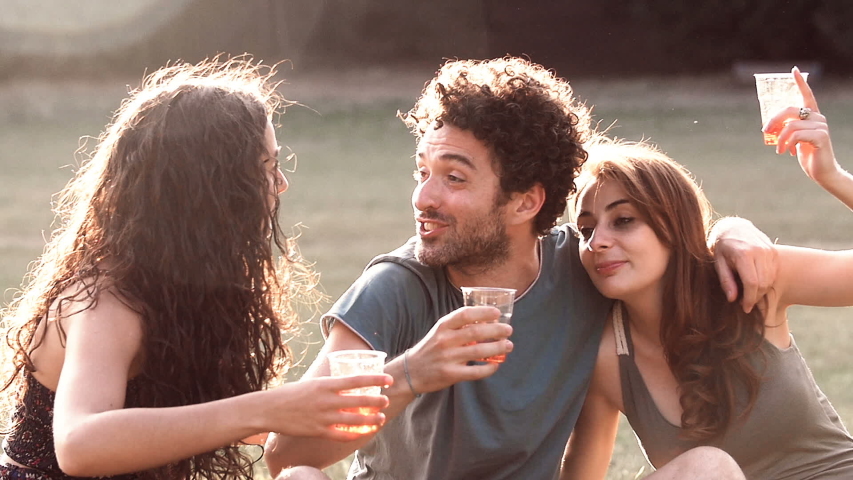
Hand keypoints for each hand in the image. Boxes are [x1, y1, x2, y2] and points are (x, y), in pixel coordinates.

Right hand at [265, 374, 391, 441]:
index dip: (375, 380)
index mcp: (326, 384)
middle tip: (386, 400)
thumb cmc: (291, 394)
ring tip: (381, 418)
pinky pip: (342, 434)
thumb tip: (348, 385)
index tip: (389, 380)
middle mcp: (327, 400)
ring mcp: (324, 417)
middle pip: (360, 400)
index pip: (357, 380)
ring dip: (371, 420)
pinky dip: (356, 434)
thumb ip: (330, 386)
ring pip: (355, 419)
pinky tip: (364, 433)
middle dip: (377, 401)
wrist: (270, 409)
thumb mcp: (313, 383)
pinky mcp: (318, 431)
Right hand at [405, 306, 512, 393]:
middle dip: (496, 330)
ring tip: (508, 345)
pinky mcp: (451, 375)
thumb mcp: (439, 331)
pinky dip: (489, 368)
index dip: (483, 312)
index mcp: (442, 326)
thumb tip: (487, 320)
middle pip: (476, 332)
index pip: (465, 314)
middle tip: (509, 330)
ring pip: (479, 351)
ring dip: (498, 348)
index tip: (497, 313)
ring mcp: (448, 358)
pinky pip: (476, 372)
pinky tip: (496, 364)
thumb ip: (458, 326)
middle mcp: (444, 340)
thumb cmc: (431, 348)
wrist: (411, 371)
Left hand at [709, 217, 776, 312]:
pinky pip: (773, 273)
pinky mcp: (774, 251)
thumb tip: (732, 299)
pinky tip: (755, 284)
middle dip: (756, 297)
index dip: (750, 299)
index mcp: (744, 254)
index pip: (752, 283)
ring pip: (770, 279)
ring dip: (762, 291)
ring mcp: (769, 250)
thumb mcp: (718, 262)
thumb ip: (726, 281)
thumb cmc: (722, 247)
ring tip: (749, 294)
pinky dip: (766, 282)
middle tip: (746, 303)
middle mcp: (759, 251)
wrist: (734, 227)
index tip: (745, 308)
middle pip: (763, 283)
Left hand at [764, 67, 839, 185]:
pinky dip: (786, 144)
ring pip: (790, 126)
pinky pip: (796, 135)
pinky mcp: (821, 136)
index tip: (794, 70)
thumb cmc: (806, 154)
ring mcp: (821, 126)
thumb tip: (769, 127)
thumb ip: (786, 129)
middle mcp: (818, 117)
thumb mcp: (793, 139)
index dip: (800, 83)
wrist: (821, 171)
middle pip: (790, 110)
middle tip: (765, 131)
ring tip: (779, 149)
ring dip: (779, 139)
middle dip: (774, 120)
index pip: (807, 95)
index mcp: (812, 115)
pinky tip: (786, 153)